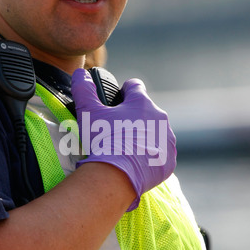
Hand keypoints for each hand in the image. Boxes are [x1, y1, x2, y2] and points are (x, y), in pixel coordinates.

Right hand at [71, 68, 176, 210]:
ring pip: (155, 132)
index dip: (124, 92)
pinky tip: (136, 163)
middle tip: (116, 131)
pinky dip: (150, 156)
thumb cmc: (104, 140)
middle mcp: (159, 118)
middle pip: (146, 111)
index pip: (135, 86)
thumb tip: (80, 74)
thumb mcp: (89, 112)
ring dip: (144, 137)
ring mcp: (166, 139)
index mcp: (141, 103)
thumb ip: (84, 90)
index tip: (118, 100)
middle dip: (133, 118)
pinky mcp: (169, 159)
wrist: (117, 175)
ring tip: (126, 149)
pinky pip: (161, 153)